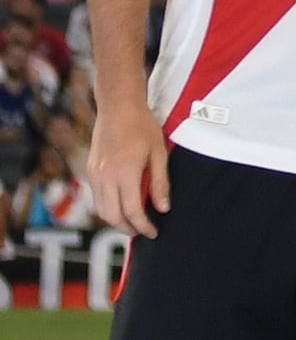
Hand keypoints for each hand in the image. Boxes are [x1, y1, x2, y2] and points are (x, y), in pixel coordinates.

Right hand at [84, 96, 169, 237]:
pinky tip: (123, 205)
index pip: (132, 211)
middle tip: (144, 232)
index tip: (154, 232)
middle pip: (112, 216)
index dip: (144, 226)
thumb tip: (162, 208)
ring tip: (135, 222)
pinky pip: (97, 197)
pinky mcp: (90, 170)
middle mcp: (105, 176)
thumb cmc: (142, 127)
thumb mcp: (159, 154)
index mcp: (124, 172)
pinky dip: (109, 207)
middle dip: (128, 229)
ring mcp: (94, 173)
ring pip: (101, 209)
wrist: (118, 107)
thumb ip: (160, 183)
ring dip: (116, 220)